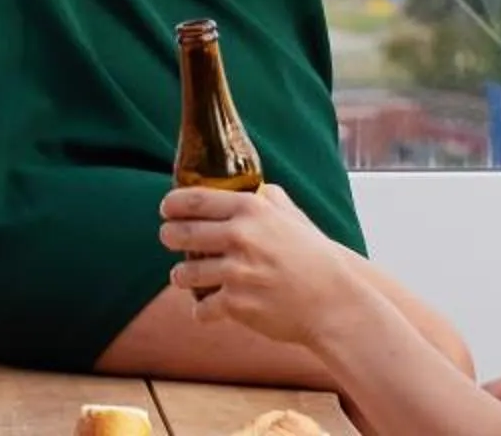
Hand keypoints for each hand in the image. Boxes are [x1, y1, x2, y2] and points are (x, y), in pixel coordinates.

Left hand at [159, 182, 363, 351]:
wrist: (334, 303)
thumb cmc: (317, 260)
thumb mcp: (295, 219)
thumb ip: (272, 201)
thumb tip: (259, 189)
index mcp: (251, 210)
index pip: (195, 200)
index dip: (173, 204)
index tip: (166, 209)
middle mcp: (240, 237)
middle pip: (181, 233)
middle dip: (169, 236)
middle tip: (169, 238)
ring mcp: (237, 272)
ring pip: (184, 273)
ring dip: (181, 275)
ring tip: (183, 276)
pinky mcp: (236, 304)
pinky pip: (202, 307)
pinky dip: (202, 310)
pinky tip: (206, 309)